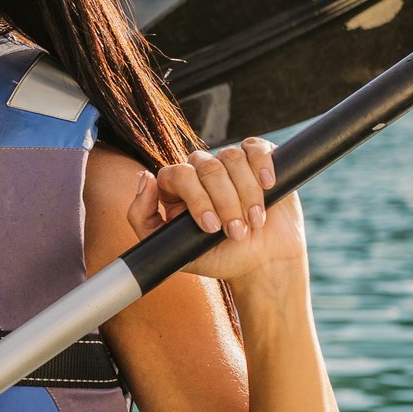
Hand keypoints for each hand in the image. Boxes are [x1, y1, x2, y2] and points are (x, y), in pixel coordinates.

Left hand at [129, 137, 306, 287]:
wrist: (264, 263)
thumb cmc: (218, 258)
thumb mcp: (174, 250)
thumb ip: (143, 219)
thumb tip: (145, 178)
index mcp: (176, 189)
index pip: (177, 174)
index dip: (196, 197)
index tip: (210, 226)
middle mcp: (200, 172)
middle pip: (206, 166)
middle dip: (224, 202)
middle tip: (235, 231)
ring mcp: (229, 165)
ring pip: (231, 157)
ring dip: (246, 193)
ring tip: (254, 222)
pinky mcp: (258, 161)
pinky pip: (255, 148)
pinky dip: (262, 166)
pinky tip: (268, 185)